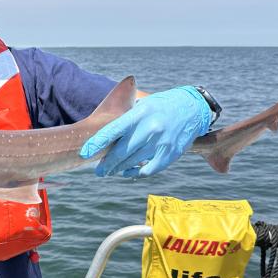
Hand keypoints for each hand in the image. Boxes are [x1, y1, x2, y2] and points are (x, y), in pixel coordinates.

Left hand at [79, 86, 211, 177]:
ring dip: (119, 169)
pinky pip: (149, 170)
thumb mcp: (142, 104)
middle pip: (121, 151)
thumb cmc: (160, 106)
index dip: (97, 143)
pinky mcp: (170, 153)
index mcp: (139, 113)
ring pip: (133, 162)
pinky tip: (128, 172)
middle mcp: (150, 128)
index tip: (85, 153)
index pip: (113, 130)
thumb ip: (125, 118)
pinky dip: (136, 173)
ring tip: (110, 171)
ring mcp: (161, 142)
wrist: (192, 107)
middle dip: (107, 164)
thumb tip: (101, 135)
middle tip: (98, 171)